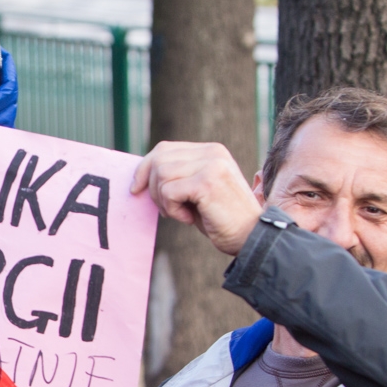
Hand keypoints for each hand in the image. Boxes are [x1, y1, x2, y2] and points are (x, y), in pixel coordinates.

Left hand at [129, 141, 262, 256]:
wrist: (249, 237)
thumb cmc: (219, 218)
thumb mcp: (196, 191)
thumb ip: (177, 176)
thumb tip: (140, 175)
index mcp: (211, 150)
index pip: (164, 149)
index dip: (144, 169)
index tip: (136, 188)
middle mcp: (213, 152)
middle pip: (159, 160)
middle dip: (154, 188)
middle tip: (169, 209)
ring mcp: (212, 165)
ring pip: (161, 175)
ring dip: (164, 201)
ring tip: (183, 213)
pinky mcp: (207, 182)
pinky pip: (168, 192)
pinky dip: (172, 210)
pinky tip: (189, 218)